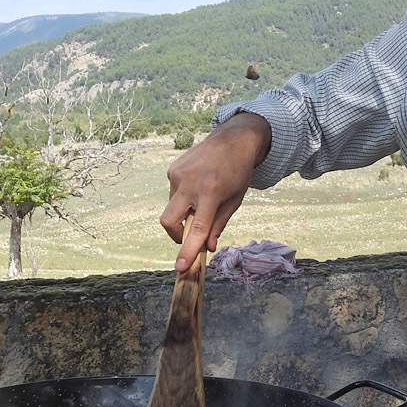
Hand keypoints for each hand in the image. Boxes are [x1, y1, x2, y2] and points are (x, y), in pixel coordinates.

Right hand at [160, 112, 271, 270]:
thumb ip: (219, 225)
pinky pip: (172, 193)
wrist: (233, 139)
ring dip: (183, 213)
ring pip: (171, 208)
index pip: (196, 229)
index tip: (180, 267)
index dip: (187, 250)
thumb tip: (207, 248)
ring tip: (202, 199)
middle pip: (169, 221)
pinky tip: (198, 185)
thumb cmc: (238, 172)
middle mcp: (191, 183)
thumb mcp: (235, 200)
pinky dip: (182, 198)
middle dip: (176, 236)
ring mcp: (178, 174)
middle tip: (190, 236)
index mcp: (211, 192)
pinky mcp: (172, 169)